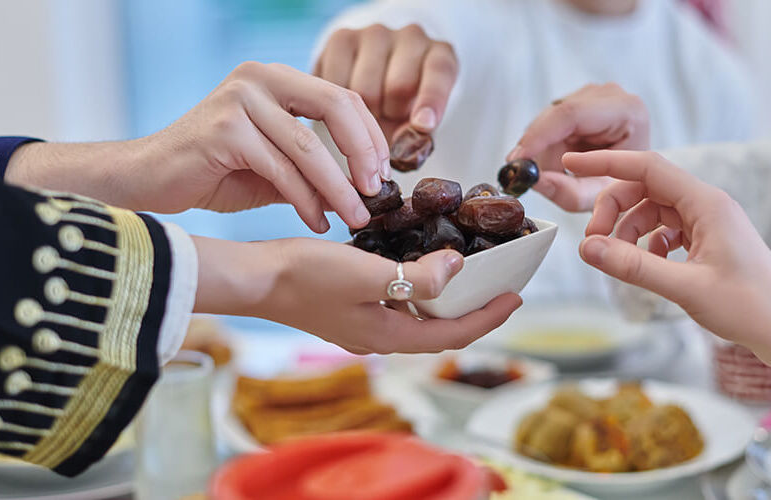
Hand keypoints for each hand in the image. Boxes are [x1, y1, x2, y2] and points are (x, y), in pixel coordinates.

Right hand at [7, 62, 389, 232]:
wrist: (148, 180)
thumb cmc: (214, 172)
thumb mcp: (275, 163)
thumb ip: (313, 164)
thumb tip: (364, 185)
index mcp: (276, 79)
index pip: (341, 96)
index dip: (369, 135)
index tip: (383, 173)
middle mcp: (259, 78)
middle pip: (335, 106)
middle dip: (363, 153)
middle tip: (376, 192)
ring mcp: (240, 100)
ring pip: (309, 147)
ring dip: (338, 188)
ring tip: (355, 217)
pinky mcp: (224, 129)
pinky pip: (281, 169)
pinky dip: (305, 200)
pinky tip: (318, 222)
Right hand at [192, 237, 522, 353]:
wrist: (255, 279)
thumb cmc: (304, 276)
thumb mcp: (366, 273)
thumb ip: (416, 277)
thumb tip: (457, 267)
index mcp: (388, 335)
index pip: (453, 334)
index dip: (488, 317)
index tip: (515, 296)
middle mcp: (379, 338)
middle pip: (439, 330)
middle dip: (473, 311)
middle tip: (499, 286)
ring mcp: (362, 326)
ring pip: (418, 319)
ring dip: (446, 301)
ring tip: (468, 276)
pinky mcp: (349, 310)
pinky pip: (397, 306)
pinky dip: (417, 291)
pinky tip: (417, 267)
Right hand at [314, 24, 457, 139]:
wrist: (377, 79)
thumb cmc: (405, 107)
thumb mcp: (418, 124)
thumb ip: (415, 137)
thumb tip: (401, 149)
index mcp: (440, 55)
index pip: (439, 73)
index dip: (431, 100)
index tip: (423, 125)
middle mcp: (411, 36)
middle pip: (398, 86)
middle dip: (391, 115)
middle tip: (387, 123)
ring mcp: (375, 34)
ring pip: (364, 88)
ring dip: (363, 113)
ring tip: (367, 113)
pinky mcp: (342, 38)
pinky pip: (336, 81)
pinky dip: (338, 104)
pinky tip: (346, 106)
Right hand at [508, 83, 648, 211]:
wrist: (636, 173)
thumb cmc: (625, 182)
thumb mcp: (599, 195)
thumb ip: (569, 192)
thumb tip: (535, 180)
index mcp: (626, 111)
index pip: (572, 114)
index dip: (539, 136)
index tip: (518, 158)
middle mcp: (609, 95)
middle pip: (555, 117)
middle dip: (536, 149)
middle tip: (525, 176)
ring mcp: (593, 94)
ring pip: (547, 120)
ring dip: (542, 150)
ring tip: (556, 173)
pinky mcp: (578, 100)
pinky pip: (548, 122)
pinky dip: (546, 145)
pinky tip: (558, 160)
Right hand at [566, 150, 770, 383]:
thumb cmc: (748, 306)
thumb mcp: (685, 287)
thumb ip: (633, 266)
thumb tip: (588, 249)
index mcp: (705, 203)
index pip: (646, 167)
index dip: (606, 163)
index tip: (572, 162)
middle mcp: (706, 205)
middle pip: (644, 189)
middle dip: (613, 210)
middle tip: (592, 242)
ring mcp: (706, 221)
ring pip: (651, 210)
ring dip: (627, 231)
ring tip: (618, 260)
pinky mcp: (706, 239)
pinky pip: (664, 229)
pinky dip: (646, 243)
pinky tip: (646, 265)